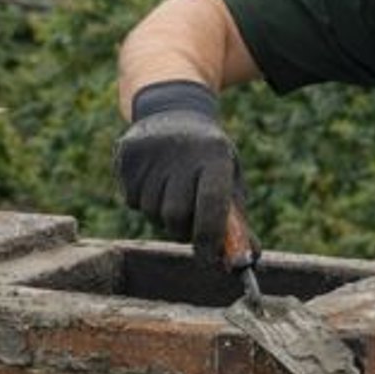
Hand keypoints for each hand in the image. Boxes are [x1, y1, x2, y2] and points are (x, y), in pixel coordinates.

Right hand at [114, 81, 242, 262]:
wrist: (174, 112)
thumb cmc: (209, 158)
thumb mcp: (229, 179)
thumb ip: (238, 221)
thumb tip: (247, 260)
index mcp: (214, 155)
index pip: (211, 203)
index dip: (210, 238)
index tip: (209, 260)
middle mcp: (182, 151)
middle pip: (175, 215)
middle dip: (182, 229)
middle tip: (189, 221)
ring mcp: (151, 152)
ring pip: (151, 212)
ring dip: (162, 215)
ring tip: (171, 191)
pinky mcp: (127, 155)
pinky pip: (131, 201)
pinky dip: (143, 202)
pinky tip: (153, 180)